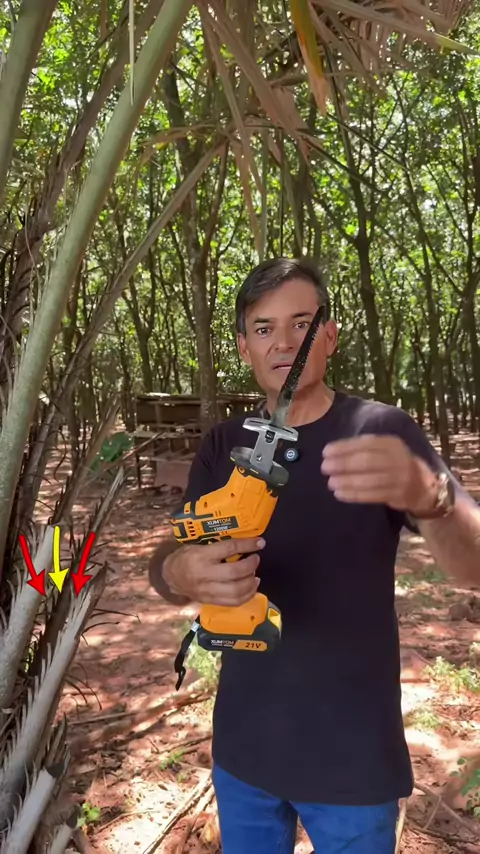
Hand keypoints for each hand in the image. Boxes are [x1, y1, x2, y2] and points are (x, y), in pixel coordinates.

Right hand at [163, 537, 265, 606]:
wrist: (170, 576)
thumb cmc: (185, 557)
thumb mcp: (197, 545)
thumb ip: (217, 546)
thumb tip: (243, 544)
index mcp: (201, 556)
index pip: (228, 549)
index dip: (247, 545)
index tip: (260, 543)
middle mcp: (204, 574)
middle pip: (234, 573)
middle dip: (251, 565)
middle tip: (256, 559)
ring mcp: (207, 591)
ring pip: (236, 591)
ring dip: (250, 582)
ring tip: (254, 574)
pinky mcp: (210, 601)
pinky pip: (233, 602)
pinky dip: (247, 595)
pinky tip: (252, 586)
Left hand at [321, 434, 437, 514]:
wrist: (423, 485)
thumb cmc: (395, 464)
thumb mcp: (386, 449)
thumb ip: (365, 448)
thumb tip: (333, 452)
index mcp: (392, 443)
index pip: (365, 443)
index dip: (344, 447)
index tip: (325, 452)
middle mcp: (397, 458)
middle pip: (366, 461)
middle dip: (343, 464)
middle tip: (325, 467)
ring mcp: (399, 478)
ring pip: (369, 480)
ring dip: (347, 481)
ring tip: (330, 483)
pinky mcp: (397, 495)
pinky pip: (372, 495)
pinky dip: (354, 495)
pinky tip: (340, 494)